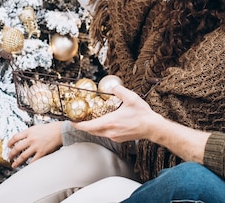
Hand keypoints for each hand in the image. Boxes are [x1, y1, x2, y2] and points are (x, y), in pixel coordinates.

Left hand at [6, 121, 62, 167]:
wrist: (60, 131)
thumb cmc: (50, 129)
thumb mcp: (36, 127)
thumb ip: (29, 133)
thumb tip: (22, 138)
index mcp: (29, 132)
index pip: (15, 137)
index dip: (10, 142)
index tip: (8, 146)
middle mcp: (31, 139)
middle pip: (17, 148)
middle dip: (11, 154)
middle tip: (9, 157)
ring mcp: (36, 146)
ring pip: (23, 156)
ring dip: (17, 161)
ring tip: (14, 164)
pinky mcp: (42, 152)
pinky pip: (33, 160)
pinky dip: (29, 164)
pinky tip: (26, 166)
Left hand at [75, 85, 209, 163]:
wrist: (152, 127)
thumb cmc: (142, 114)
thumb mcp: (131, 98)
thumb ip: (120, 91)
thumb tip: (113, 87)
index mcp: (110, 122)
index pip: (89, 126)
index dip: (79, 125)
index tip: (72, 122)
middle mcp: (110, 132)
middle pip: (91, 131)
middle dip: (83, 126)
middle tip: (77, 120)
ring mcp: (114, 136)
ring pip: (98, 133)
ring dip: (92, 128)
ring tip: (88, 120)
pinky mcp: (119, 138)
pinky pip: (106, 134)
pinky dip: (100, 129)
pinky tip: (103, 123)